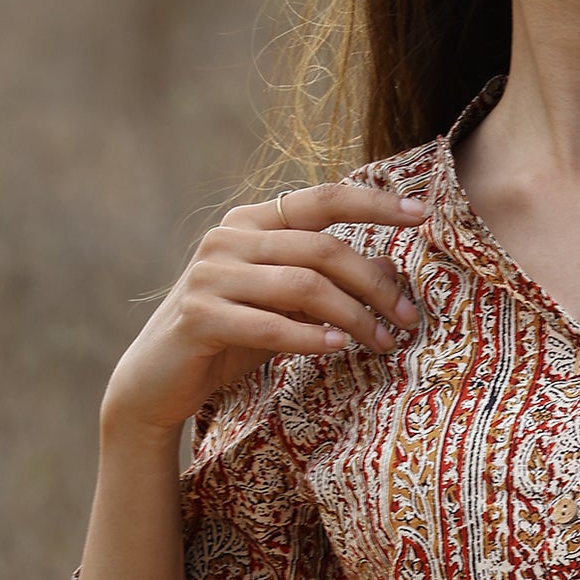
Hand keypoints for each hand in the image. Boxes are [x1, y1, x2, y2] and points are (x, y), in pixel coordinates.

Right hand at [100, 181, 429, 434]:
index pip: (322, 199)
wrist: (159, 380)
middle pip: (323, 249)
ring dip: (353, 316)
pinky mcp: (200, 315)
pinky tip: (337, 346)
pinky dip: (309, 337)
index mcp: (252, 223)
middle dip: (374, 285)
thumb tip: (390, 264)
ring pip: (303, 286)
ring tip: (382, 343)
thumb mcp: (287, 304)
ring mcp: (211, 275)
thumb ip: (329, 280)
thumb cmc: (232, 337)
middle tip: (407, 319)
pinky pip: (270, 325)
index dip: (373, 204)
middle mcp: (229, 238)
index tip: (421, 214)